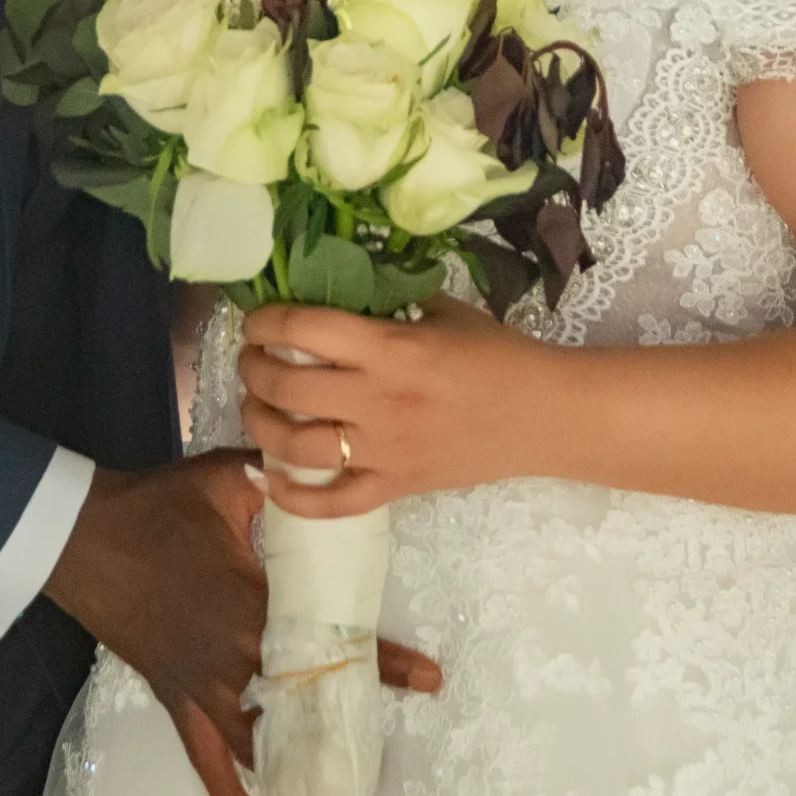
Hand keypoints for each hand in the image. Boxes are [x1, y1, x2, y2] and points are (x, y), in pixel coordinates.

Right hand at [39, 452, 442, 795]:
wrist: (82, 537)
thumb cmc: (154, 504)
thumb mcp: (223, 479)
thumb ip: (277, 475)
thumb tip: (319, 459)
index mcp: (255, 605)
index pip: (331, 640)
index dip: (384, 662)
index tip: (429, 681)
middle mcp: (235, 655)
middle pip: (304, 702)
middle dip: (348, 731)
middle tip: (383, 769)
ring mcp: (205, 683)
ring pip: (261, 743)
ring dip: (298, 778)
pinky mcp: (177, 695)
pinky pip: (202, 754)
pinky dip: (225, 794)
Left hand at [236, 300, 549, 516]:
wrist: (545, 415)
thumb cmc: (496, 356)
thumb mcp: (443, 311)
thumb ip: (389, 303)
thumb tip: (338, 292)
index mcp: (392, 348)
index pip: (307, 328)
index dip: (266, 322)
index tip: (255, 321)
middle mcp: (380, 400)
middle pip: (288, 386)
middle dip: (253, 369)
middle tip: (250, 360)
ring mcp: (386, 451)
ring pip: (296, 446)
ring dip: (260, 424)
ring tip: (254, 406)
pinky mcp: (396, 488)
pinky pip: (332, 503)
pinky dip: (292, 497)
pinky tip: (269, 479)